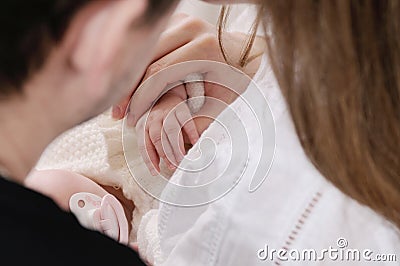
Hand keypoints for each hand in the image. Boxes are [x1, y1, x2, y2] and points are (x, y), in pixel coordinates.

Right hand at [112, 13, 264, 121]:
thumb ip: (198, 119)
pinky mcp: (175, 21)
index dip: (140, 99)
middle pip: (144, 58)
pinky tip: (129, 84)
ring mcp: (182, 20)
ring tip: (119, 101)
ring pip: (142, 50)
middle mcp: (192, 27)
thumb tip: (170, 140)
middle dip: (127, 88)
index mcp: (205, 48)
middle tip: (118, 113)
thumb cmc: (236, 79)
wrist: (246, 53)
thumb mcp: (222, 102)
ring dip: (127, 75)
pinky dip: (136, 65)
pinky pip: (148, 44)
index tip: (131, 120)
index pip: (159, 73)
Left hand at [136, 86, 198, 174]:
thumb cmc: (156, 120)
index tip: (156, 172)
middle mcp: (153, 118)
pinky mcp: (180, 109)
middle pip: (158, 138)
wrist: (165, 95)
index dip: (150, 160)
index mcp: (142, 126)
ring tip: (182, 159)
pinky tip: (195, 143)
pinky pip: (186, 121)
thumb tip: (156, 167)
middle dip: (166, 154)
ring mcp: (167, 113)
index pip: (144, 145)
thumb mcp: (148, 130)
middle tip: (173, 166)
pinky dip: (191, 132)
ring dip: (176, 147)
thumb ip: (150, 146)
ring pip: (171, 131)